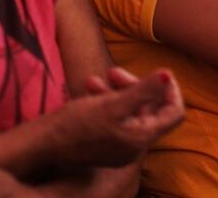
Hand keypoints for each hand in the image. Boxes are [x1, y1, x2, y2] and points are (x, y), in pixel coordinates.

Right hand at [50, 67, 184, 167]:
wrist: (43, 144)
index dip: (169, 90)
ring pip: (129, 110)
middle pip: (149, 109)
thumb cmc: (76, 125)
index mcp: (142, 137)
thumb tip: (167, 74)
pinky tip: (89, 88)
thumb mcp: (113, 103)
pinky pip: (115, 117)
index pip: (173, 112)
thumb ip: (143, 90)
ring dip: (116, 90)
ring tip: (95, 79)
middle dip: (134, 86)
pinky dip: (107, 101)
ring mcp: (120, 146)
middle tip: (114, 72)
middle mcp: (135, 145)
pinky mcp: (106, 143)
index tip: (156, 74)